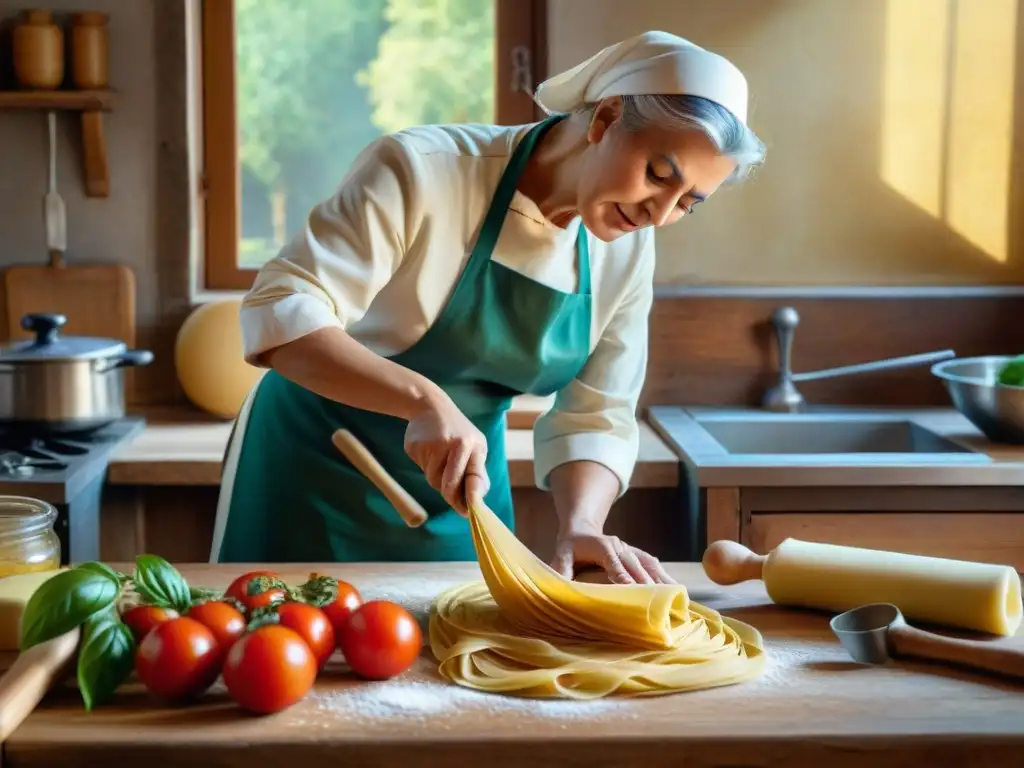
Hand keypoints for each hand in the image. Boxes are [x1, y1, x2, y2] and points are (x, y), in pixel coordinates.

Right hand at [404, 394, 488, 515]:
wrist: (430, 406)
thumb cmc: (458, 433)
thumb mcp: (474, 447)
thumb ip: (476, 472)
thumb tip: (476, 502)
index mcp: (474, 445)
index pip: (474, 475)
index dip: (472, 495)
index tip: (468, 511)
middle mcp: (456, 444)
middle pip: (450, 484)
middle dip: (450, 496)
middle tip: (453, 501)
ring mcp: (434, 445)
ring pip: (433, 479)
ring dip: (437, 477)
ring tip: (440, 458)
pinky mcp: (417, 446)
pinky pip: (421, 468)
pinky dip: (425, 466)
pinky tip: (428, 451)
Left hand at [551, 526, 674, 584]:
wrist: (582, 530)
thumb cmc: (570, 547)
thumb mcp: (561, 554)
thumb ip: (560, 567)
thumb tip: (557, 581)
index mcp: (601, 546)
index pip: (613, 562)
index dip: (622, 575)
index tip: (632, 588)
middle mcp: (619, 546)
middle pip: (634, 565)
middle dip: (646, 582)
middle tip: (658, 601)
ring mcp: (629, 549)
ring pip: (647, 564)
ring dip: (660, 579)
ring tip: (675, 596)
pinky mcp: (636, 554)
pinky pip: (651, 564)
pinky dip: (663, 576)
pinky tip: (675, 588)